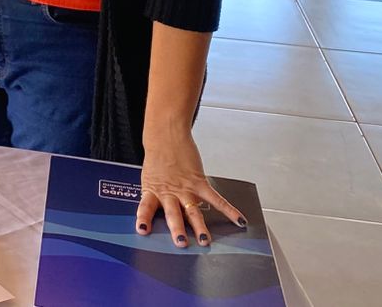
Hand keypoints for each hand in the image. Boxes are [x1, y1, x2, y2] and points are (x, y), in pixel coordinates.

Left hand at [137, 128, 245, 247]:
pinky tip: (238, 220)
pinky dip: (228, 210)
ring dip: (199, 227)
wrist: (166, 137)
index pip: (146, 208)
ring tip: (204, 241)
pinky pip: (216, 198)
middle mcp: (169, 192)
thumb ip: (156, 197)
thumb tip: (161, 216)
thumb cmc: (157, 159)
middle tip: (182, 243)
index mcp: (153, 191)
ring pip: (193, 210)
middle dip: (177, 229)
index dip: (144, 219)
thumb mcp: (151, 180)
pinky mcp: (200, 182)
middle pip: (174, 214)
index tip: (143, 230)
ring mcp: (186, 188)